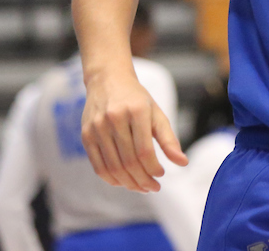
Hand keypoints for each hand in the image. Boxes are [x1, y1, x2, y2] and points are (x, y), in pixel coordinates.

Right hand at [80, 68, 187, 191]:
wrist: (107, 80)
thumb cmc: (136, 99)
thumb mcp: (156, 113)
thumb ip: (169, 139)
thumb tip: (182, 163)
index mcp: (136, 110)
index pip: (145, 151)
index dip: (153, 168)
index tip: (161, 175)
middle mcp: (114, 118)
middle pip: (129, 161)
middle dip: (143, 180)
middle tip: (153, 187)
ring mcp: (97, 127)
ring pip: (113, 167)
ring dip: (129, 183)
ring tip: (141, 187)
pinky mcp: (86, 135)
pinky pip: (98, 166)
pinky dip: (111, 179)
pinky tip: (123, 182)